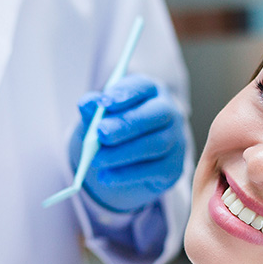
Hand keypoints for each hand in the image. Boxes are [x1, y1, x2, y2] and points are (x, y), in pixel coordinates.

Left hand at [70, 74, 185, 212]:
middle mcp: (170, 113)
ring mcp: (176, 141)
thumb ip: (94, 109)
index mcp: (151, 92)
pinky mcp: (173, 167)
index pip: (143, 87)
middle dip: (127, 124)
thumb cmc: (116, 129)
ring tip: (96, 159)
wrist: (131, 161)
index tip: (104, 102)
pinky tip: (106, 177)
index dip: (125, 93)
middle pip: (156, 114)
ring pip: (155, 144)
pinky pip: (153, 171)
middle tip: (101, 133)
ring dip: (122, 153)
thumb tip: (86, 104)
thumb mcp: (102, 116)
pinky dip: (126, 175)